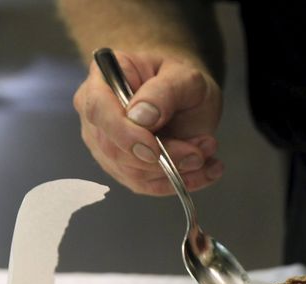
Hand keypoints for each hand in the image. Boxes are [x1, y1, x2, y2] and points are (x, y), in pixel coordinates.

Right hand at [73, 49, 222, 194]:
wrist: (190, 98)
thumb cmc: (182, 81)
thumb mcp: (185, 77)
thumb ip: (164, 92)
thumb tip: (140, 118)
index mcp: (103, 81)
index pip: (98, 110)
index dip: (123, 134)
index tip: (154, 149)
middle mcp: (98, 117)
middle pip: (115, 150)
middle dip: (162, 158)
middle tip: (202, 148)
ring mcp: (107, 146)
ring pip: (133, 173)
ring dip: (177, 169)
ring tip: (207, 149)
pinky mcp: (125, 169)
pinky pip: (149, 186)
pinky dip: (182, 181)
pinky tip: (207, 170)